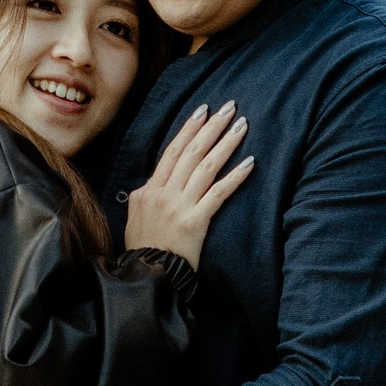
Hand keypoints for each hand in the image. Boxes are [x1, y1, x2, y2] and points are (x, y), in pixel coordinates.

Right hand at [123, 102, 252, 269]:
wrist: (145, 277)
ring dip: (225, 144)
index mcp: (147, 190)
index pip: (171, 151)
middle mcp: (162, 193)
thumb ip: (145, 197)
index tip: (203, 111)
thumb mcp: (135, 218)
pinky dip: (235, 177)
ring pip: (205, 167)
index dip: (189, 129)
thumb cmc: (143, 251)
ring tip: (242, 126)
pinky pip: (218, 194)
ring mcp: (178, 207)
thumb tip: (153, 183)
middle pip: (190, 152)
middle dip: (211, 127)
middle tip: (229, 108)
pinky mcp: (194, 222)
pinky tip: (249, 162)